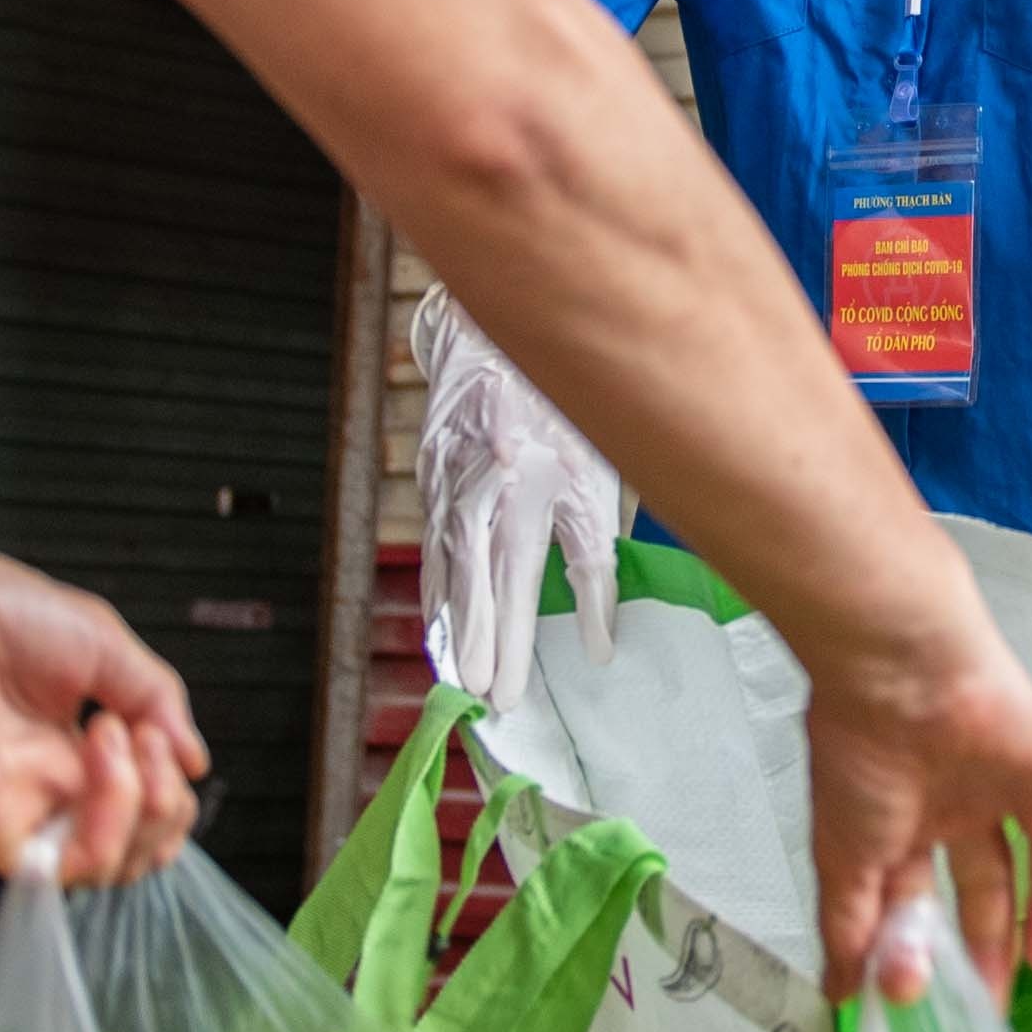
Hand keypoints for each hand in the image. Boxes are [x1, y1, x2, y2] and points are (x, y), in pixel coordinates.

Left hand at [0, 524, 209, 887]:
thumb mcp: (110, 652)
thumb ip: (160, 704)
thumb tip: (196, 765)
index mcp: (70, 760)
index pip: (140, 818)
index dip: (169, 792)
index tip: (160, 730)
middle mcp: (46, 798)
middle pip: (136, 855)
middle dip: (168, 804)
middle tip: (151, 737)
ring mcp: (20, 819)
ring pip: (110, 870)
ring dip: (143, 806)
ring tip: (122, 734)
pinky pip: (70, 868)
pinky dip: (108, 819)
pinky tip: (102, 757)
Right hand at [413, 284, 627, 705]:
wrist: (502, 333)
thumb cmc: (569, 408)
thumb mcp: (600, 476)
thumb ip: (596, 562)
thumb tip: (601, 645)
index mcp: (530, 483)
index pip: (517, 581)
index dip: (512, 640)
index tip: (508, 691)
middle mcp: (481, 485)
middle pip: (475, 581)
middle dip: (476, 644)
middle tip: (478, 699)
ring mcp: (447, 479)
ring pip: (444, 565)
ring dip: (449, 625)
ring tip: (455, 677)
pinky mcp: (430, 473)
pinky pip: (431, 544)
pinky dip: (434, 589)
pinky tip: (437, 626)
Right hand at [802, 609, 1031, 1002]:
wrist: (904, 679)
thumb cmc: (863, 759)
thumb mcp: (844, 861)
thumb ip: (847, 931)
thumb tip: (840, 996)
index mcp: (907, 819)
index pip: (924, 896)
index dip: (929, 947)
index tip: (928, 998)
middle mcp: (964, 803)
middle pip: (990, 886)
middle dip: (992, 946)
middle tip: (992, 1003)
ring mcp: (1017, 787)